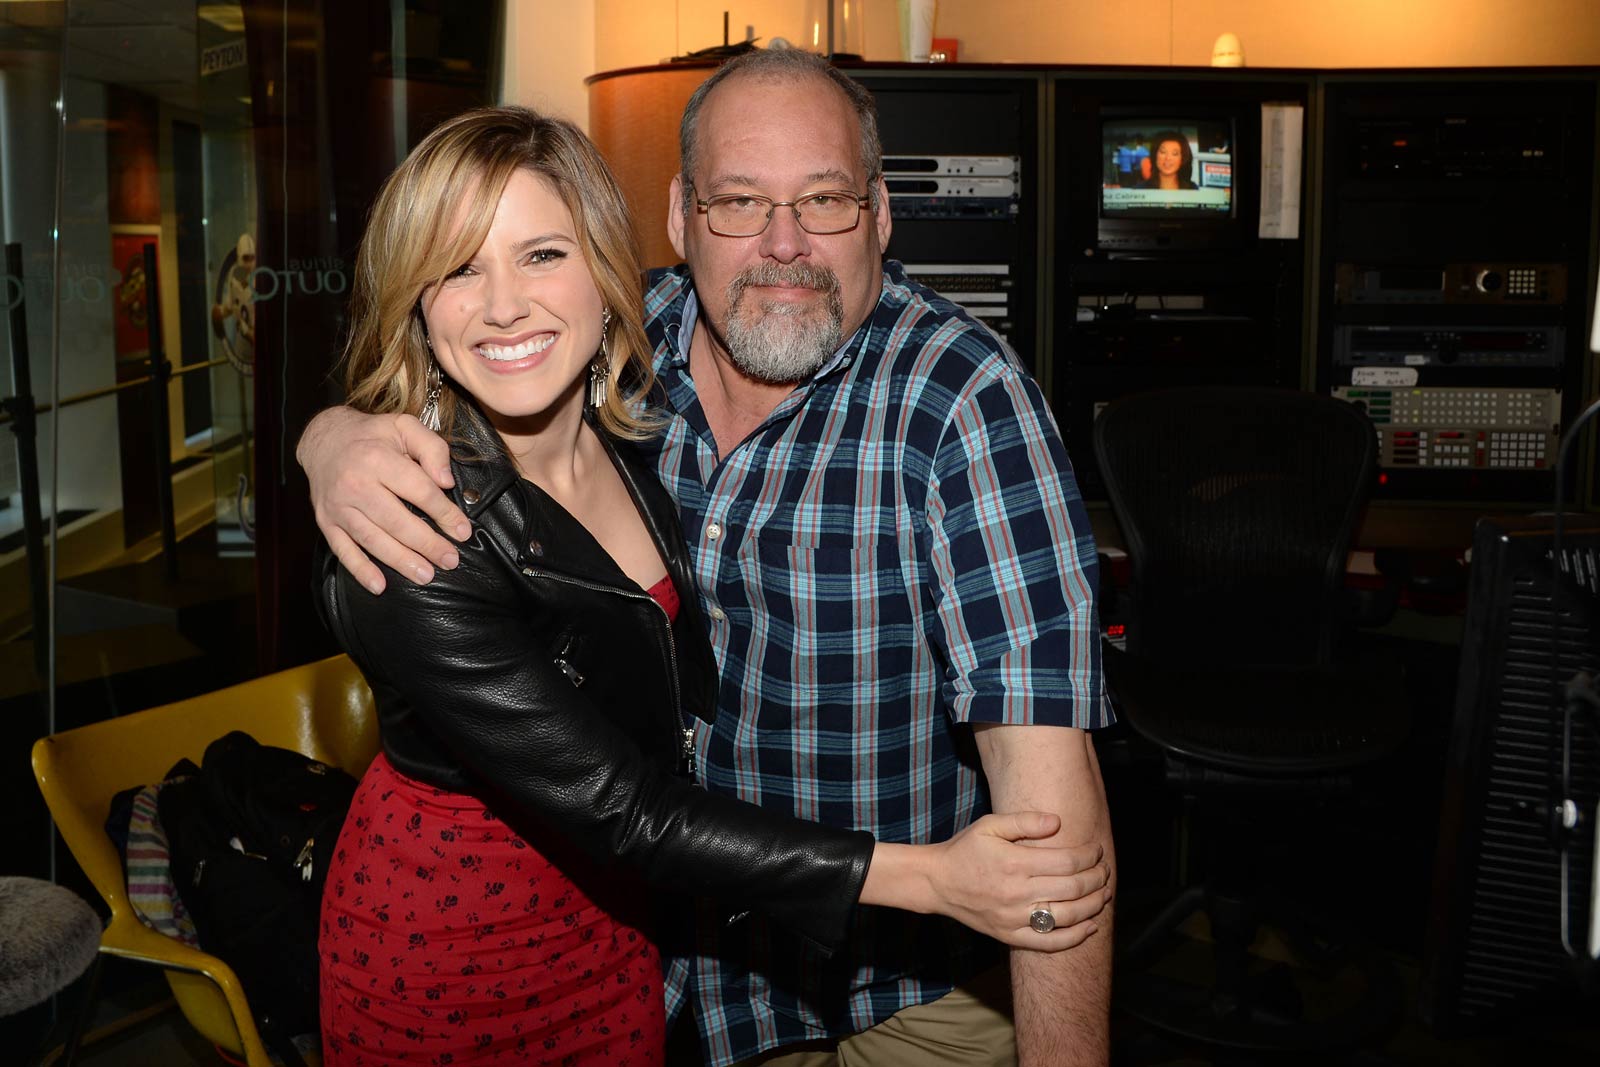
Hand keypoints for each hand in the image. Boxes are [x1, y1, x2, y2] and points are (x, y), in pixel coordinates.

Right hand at [297, 406, 469, 593]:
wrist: (323, 440)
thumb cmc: (372, 435)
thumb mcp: (405, 426)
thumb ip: (432, 448)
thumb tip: (446, 481)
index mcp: (377, 459)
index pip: (418, 490)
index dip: (443, 513)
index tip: (462, 530)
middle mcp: (355, 484)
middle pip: (396, 521)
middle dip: (427, 544)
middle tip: (450, 560)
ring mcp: (338, 506)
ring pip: (372, 539)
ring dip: (400, 561)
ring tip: (426, 575)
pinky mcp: (326, 521)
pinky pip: (342, 550)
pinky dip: (360, 570)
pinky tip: (379, 585)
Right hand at [928, 811, 1111, 950]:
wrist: (937, 882)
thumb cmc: (966, 849)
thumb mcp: (990, 825)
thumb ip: (1024, 821)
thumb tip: (1057, 822)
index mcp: (1014, 863)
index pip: (1066, 861)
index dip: (1089, 856)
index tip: (1097, 851)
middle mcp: (1016, 893)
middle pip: (1072, 889)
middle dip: (1096, 879)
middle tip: (1105, 871)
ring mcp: (1013, 918)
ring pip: (1066, 917)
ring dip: (1093, 906)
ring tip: (1104, 894)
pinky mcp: (1009, 935)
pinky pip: (1048, 943)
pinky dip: (1074, 938)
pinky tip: (1090, 927)